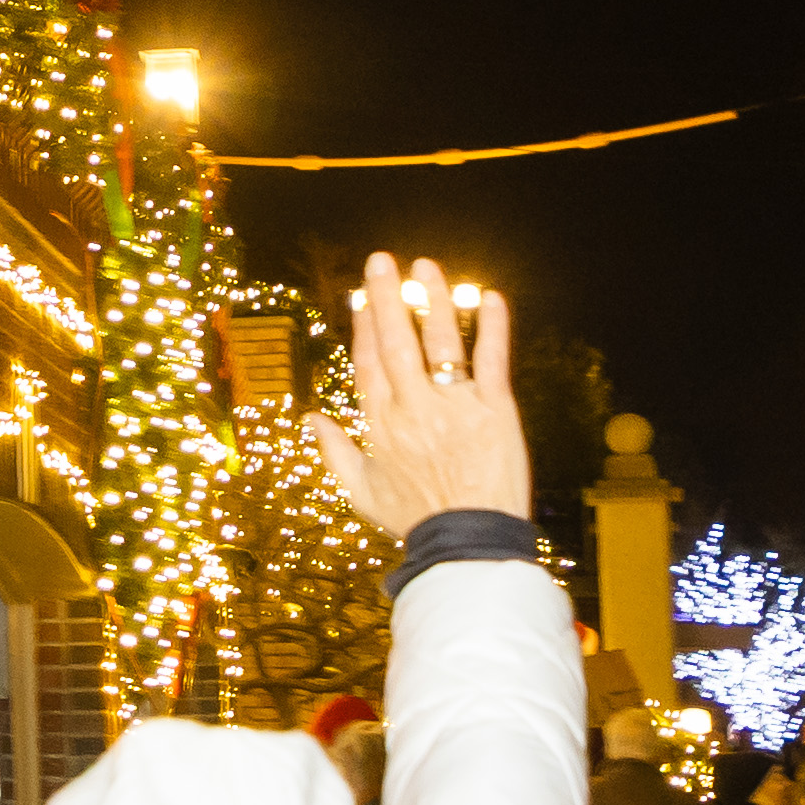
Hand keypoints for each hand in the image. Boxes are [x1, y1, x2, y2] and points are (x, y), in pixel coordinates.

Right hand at [311, 255, 528, 540]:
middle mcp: (413, 407)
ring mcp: (455, 405)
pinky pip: (493, 359)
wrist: (468, 544)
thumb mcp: (362, 492)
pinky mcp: (495, 409)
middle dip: (387, 296)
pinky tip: (490, 297)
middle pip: (395, 340)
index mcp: (381, 424)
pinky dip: (492, 327)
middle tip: (381, 260)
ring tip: (426, 266)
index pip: (368, 362)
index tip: (363, 299)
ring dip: (433, 299)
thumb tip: (309, 419)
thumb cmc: (416, 521)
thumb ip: (334, 452)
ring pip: (440, 341)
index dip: (365, 327)